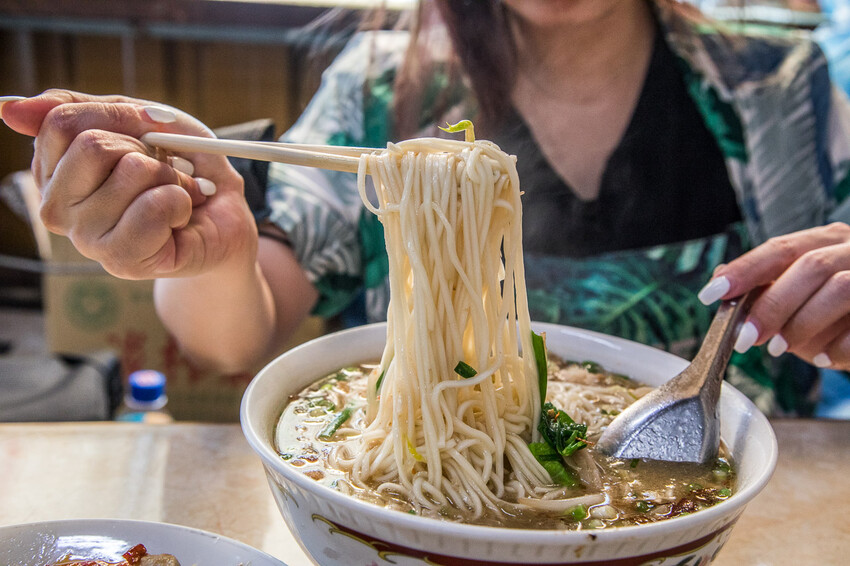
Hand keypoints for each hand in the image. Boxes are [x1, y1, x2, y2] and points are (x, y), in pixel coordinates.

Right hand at [1, 90, 256, 279]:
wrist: (224, 214)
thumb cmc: (181, 165)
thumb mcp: (141, 120)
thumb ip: (82, 110)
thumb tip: (9, 109)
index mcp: (54, 170)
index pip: (63, 121)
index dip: (121, 119)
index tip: (146, 137)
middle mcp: (58, 208)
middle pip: (93, 146)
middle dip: (147, 149)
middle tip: (164, 172)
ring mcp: (86, 238)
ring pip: (132, 172)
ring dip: (172, 177)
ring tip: (176, 195)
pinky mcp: (121, 260)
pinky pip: (153, 207)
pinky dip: (181, 200)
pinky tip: (181, 217)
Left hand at [697, 223, 849, 369]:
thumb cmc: (843, 313)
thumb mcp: (802, 295)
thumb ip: (768, 284)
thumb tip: (719, 276)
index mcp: (830, 241)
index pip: (781, 248)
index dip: (744, 270)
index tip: (711, 294)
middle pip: (810, 267)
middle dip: (772, 305)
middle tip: (745, 339)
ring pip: (840, 288)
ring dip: (802, 324)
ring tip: (779, 349)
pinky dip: (839, 346)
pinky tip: (823, 360)